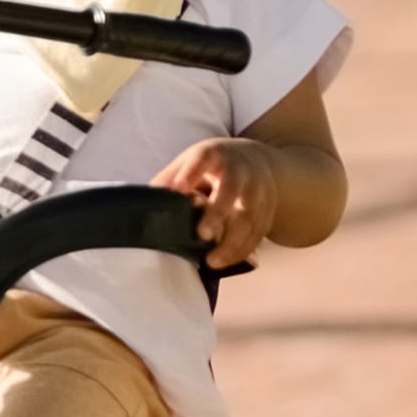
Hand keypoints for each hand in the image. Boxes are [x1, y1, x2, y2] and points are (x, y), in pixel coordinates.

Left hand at [154, 136, 279, 269]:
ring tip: (212, 261)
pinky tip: (228, 261)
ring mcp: (257, 189)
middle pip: (231, 191)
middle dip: (218, 213)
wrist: (256, 160)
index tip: (179, 189)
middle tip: (202, 235)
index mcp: (214, 154)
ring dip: (233, 242)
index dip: (190, 174)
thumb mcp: (190, 160)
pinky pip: (259, 231)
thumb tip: (148, 201)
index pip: (201, 161)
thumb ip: (170, 177)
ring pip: (250, 217)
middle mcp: (239, 170)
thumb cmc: (213, 164)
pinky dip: (245, 248)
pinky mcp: (268, 208)